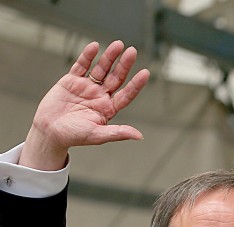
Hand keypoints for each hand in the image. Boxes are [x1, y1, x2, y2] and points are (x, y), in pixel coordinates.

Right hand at [20, 40, 150, 170]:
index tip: (145, 73)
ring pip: (100, 69)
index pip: (126, 94)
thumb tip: (139, 136)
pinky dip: (87, 56)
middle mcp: (100, 96)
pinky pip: (81, 66)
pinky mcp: (71, 81)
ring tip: (118, 44)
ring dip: (109, 57)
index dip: (136, 84)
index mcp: (108, 109)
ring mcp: (87, 87)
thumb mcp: (97, 135)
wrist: (49, 131)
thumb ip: (118, 133)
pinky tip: (95, 46)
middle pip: (116, 78)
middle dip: (124, 65)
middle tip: (133, 51)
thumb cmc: (74, 136)